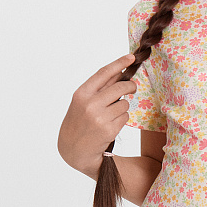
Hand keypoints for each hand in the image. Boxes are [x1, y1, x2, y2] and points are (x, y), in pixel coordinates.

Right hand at [58, 53, 136, 177]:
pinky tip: (111, 124)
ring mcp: (100, 118)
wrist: (73, 148)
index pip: (104, 73)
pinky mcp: (109, 130)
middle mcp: (90, 104)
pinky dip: (121, 119)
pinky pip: (125, 117)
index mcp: (82, 93)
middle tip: (132, 87)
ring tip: (111, 114)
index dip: (119, 63)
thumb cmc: (79, 121)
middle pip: (120, 87)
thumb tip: (121, 73)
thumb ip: (99, 88)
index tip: (131, 57)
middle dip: (130, 86)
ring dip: (123, 107)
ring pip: (124, 104)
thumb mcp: (82, 101)